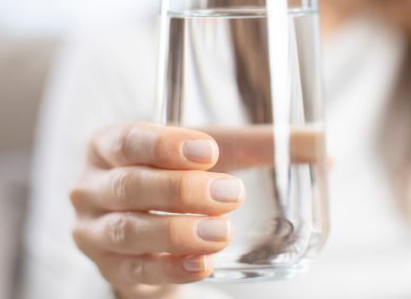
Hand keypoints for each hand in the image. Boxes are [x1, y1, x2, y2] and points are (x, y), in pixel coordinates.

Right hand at [70, 122, 244, 298]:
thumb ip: (261, 145)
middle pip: (129, 185)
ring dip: (177, 232)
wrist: (150, 231)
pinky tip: (202, 264)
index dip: (167, 145)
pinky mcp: (108, 268)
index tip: (209, 151)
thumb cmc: (177, 176)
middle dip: (180, 191)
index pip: (130, 140)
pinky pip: (136, 270)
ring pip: (128, 231)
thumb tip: (320, 143)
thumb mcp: (212, 154)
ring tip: (221, 233)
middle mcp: (91, 186)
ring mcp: (93, 230)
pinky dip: (171, 268)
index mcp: (109, 145)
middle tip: (229, 195)